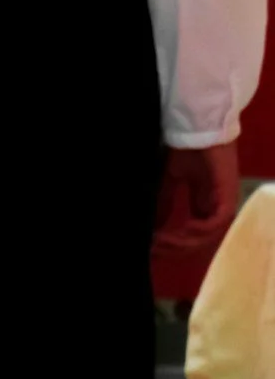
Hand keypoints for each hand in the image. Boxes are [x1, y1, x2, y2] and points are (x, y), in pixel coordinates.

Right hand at [151, 141, 241, 296]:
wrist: (196, 129)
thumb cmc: (185, 149)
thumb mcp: (170, 181)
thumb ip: (165, 204)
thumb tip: (154, 229)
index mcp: (206, 201)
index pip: (193, 233)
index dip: (173, 244)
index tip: (151, 248)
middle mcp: (216, 205)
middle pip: (200, 239)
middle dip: (175, 247)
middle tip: (154, 249)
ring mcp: (224, 201)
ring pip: (209, 235)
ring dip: (185, 242)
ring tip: (163, 241)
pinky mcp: (227, 195)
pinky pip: (217, 222)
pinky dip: (200, 230)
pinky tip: (182, 229)